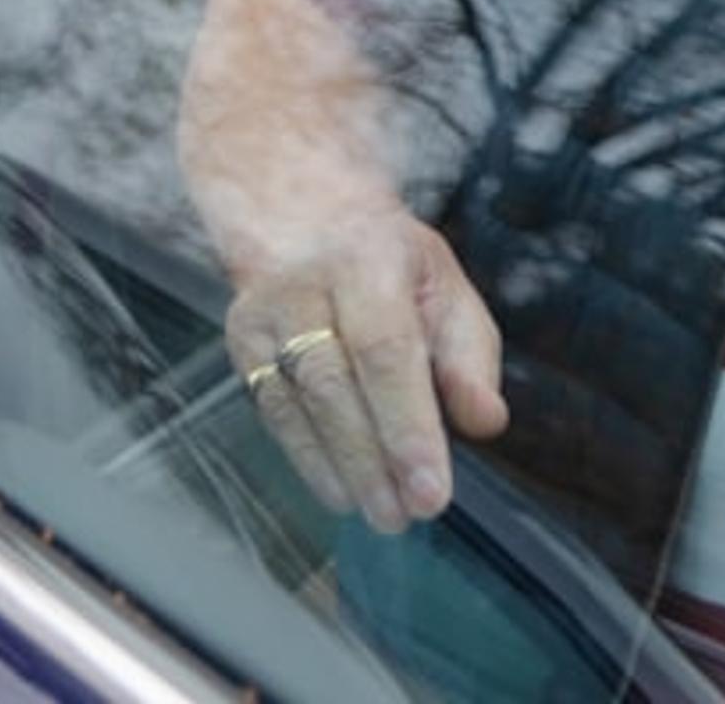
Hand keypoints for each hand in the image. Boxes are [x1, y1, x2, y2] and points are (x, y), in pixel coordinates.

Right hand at [225, 206, 509, 532]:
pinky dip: (307, 458)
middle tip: (409, 515)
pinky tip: (340, 491)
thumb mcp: (444, 285)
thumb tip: (485, 422)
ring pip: (299, 404)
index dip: (407, 426)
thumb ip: (469, 355)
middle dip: (375, 460)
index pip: (386, 351)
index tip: (432, 490)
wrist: (299, 210)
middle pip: (336, 385)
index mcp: (368, 260)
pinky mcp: (240, 343)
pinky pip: (272, 411)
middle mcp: (306, 285)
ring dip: (343, 469)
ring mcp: (263, 315)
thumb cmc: (388, 259)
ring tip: (383, 514)